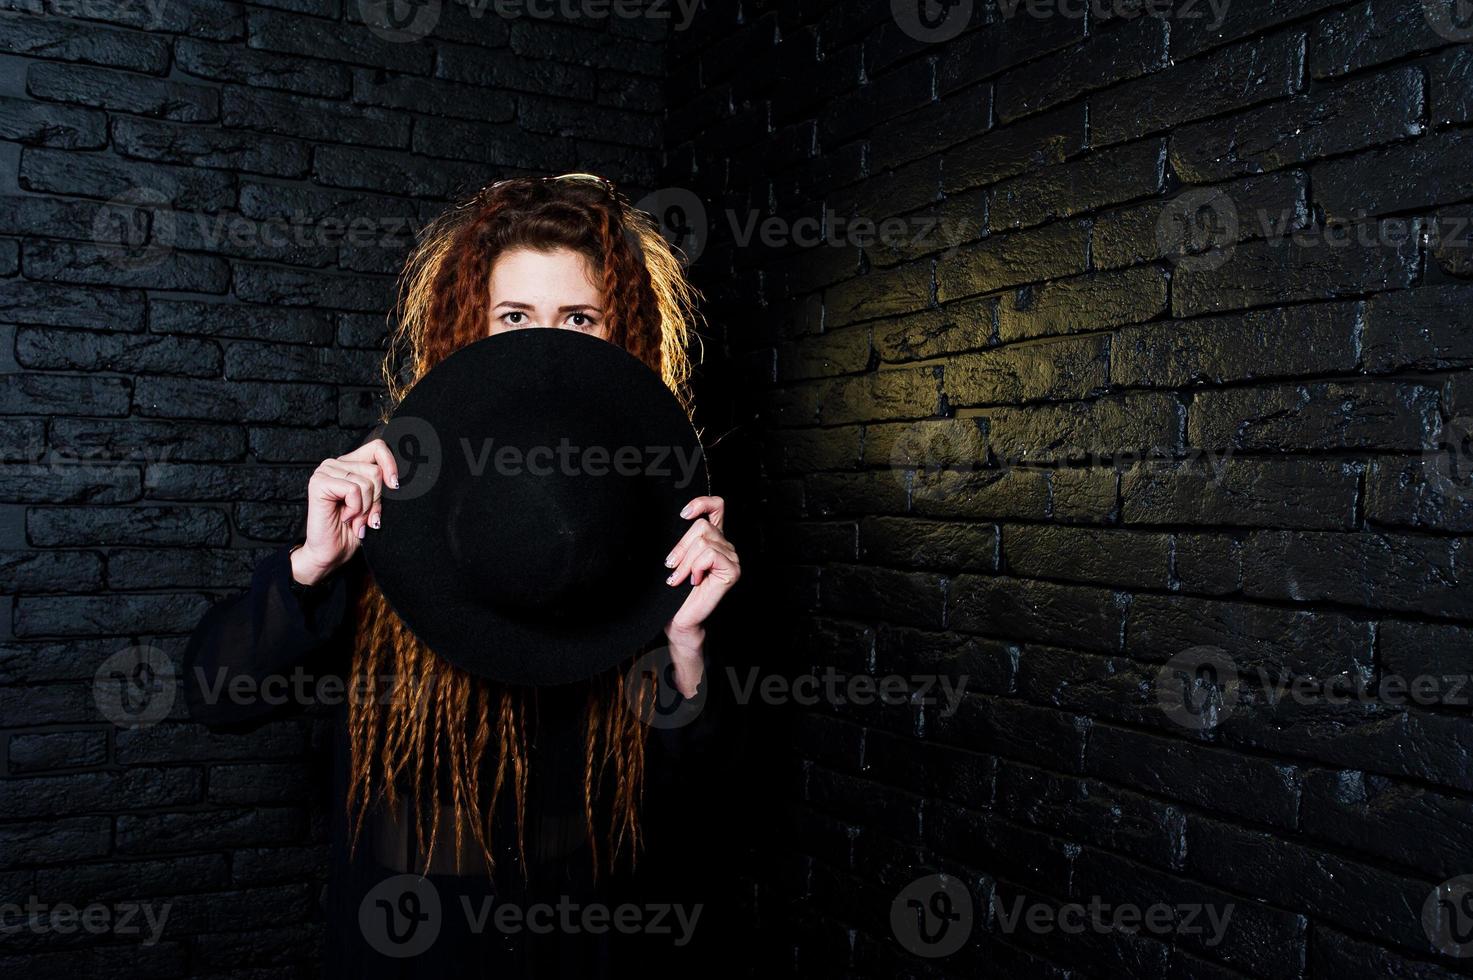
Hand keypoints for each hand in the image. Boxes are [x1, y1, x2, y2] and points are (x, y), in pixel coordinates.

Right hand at [291, 438, 398, 586]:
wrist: (332, 554)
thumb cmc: (354, 531)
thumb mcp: (375, 504)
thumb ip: (383, 486)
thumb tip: (399, 477)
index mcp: (350, 464)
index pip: (378, 447)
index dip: (391, 465)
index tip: (395, 486)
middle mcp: (336, 464)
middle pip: (375, 470)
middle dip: (377, 499)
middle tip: (367, 517)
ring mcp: (325, 471)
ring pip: (367, 481)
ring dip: (366, 508)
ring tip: (356, 520)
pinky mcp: (318, 483)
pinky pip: (353, 489)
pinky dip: (356, 508)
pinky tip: (347, 518)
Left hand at [662, 495, 740, 651]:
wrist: (680, 617)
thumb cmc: (675, 591)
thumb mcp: (676, 558)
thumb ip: (681, 539)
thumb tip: (677, 521)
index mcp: (713, 538)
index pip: (717, 506)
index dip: (702, 503)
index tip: (684, 514)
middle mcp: (725, 545)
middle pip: (702, 526)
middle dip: (681, 547)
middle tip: (671, 566)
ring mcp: (731, 558)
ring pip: (704, 541)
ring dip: (686, 561)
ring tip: (680, 577)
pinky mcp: (733, 570)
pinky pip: (710, 555)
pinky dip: (696, 567)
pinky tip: (694, 580)